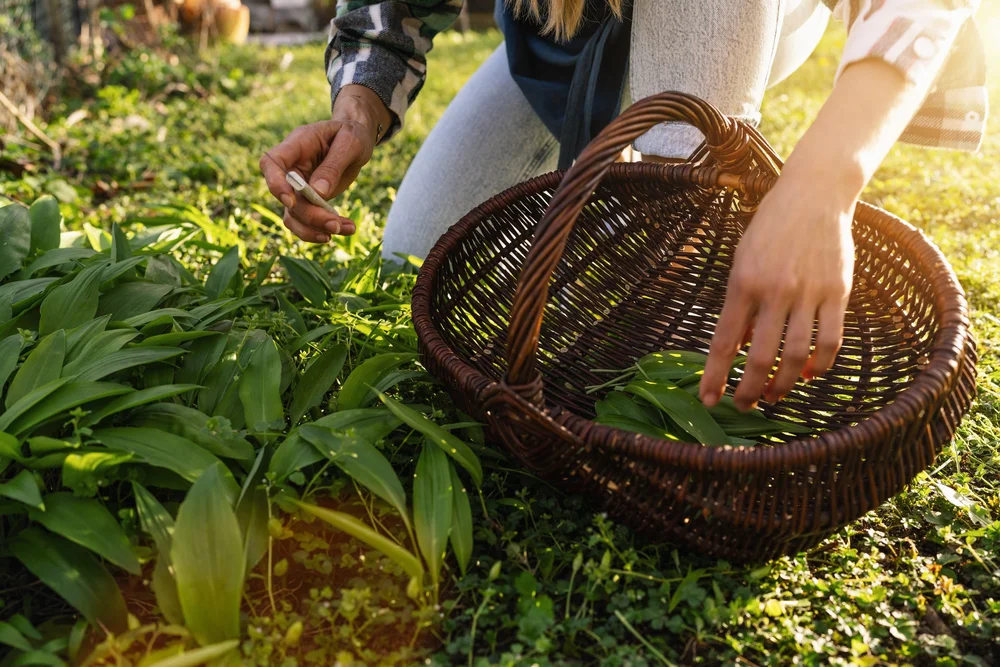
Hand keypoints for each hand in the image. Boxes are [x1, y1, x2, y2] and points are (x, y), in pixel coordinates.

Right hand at [260, 85, 390, 242]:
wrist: (358, 142)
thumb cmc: (352, 135)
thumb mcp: (350, 143)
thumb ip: (333, 165)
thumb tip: (318, 192)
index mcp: (297, 144)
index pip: (271, 163)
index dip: (275, 184)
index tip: (290, 201)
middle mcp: (292, 167)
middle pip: (287, 197)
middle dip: (310, 215)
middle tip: (336, 225)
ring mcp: (297, 186)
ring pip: (293, 215)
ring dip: (315, 228)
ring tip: (347, 229)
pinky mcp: (307, 200)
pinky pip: (304, 221)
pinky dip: (320, 230)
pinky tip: (344, 229)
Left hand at [699, 170, 856, 411]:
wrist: (814, 195)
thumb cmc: (770, 229)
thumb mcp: (742, 261)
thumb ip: (739, 306)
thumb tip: (737, 349)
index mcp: (743, 283)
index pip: (724, 341)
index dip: (715, 375)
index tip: (708, 400)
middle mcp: (775, 291)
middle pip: (760, 357)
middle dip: (749, 390)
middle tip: (744, 406)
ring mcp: (809, 293)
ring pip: (796, 355)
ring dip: (783, 384)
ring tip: (773, 397)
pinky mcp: (838, 293)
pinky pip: (831, 341)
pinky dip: (819, 365)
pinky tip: (807, 375)